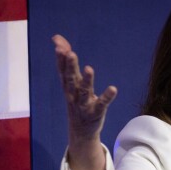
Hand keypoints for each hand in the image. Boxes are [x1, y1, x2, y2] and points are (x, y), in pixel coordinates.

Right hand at [53, 34, 116, 169]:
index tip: (58, 44)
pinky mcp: (96, 112)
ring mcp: (84, 104)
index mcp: (68, 86)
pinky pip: (102, 104)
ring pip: (84, 91)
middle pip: (71, 79)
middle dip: (70, 66)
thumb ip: (67, 61)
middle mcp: (73, 94)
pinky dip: (106, 97)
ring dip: (87, 80)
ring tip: (89, 69)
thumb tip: (57, 38)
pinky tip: (113, 89)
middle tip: (70, 53)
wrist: (80, 131)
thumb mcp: (71, 82)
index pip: (62, 70)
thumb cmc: (76, 100)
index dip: (60, 58)